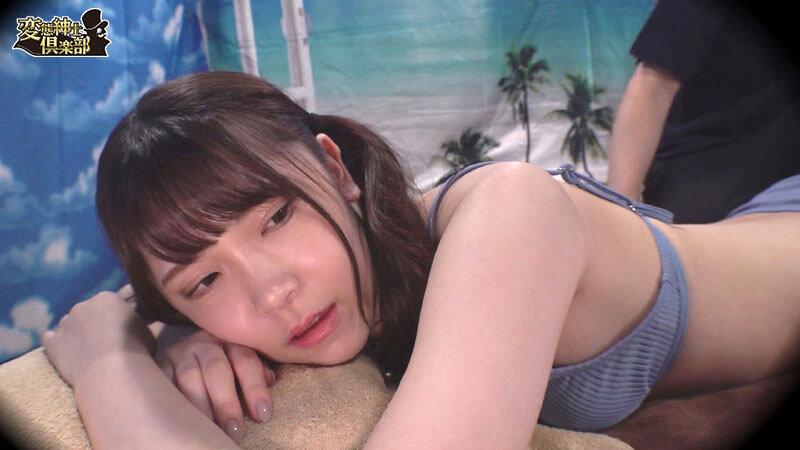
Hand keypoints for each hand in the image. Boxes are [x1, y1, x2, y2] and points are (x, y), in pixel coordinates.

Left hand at [42, 291, 154, 387]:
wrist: (112, 371)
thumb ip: (131, 321)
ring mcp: (65, 324)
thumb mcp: (142, 328)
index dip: (114, 317)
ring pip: (68, 324)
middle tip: (104, 341)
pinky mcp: (52, 343)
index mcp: (107, 298)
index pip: (108, 303)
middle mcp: (83, 305)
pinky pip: (48, 338)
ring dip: (75, 332)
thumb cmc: (136, 349)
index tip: (120, 330)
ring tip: (86, 350)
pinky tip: (61, 349)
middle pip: (86, 311)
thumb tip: (128, 325)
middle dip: (93, 323)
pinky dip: (54, 341)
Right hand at [154, 327, 274, 443]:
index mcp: (231, 340)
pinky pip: (165, 383)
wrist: (185, 345)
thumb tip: (270, 380)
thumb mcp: (240, 359)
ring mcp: (179, 352)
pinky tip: (184, 420)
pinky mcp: (158, 363)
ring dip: (201, 407)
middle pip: (217, 370)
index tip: (263, 416)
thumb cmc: (223, 359)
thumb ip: (255, 370)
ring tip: (210, 431)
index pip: (246, 361)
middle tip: (235, 432)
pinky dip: (174, 402)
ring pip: (189, 378)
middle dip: (227, 403)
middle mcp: (205, 342)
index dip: (256, 388)